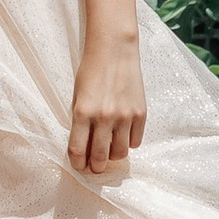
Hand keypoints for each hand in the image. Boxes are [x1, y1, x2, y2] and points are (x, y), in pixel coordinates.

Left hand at [69, 28, 146, 176]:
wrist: (114, 51)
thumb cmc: (91, 73)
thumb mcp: (77, 97)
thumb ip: (80, 123)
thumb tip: (85, 150)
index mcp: (82, 112)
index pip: (78, 150)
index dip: (78, 164)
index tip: (80, 167)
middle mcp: (103, 117)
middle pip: (100, 157)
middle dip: (96, 167)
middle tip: (95, 168)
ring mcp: (124, 116)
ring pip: (120, 153)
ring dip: (113, 156)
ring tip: (110, 150)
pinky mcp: (141, 114)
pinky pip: (135, 142)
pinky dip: (129, 142)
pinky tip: (123, 135)